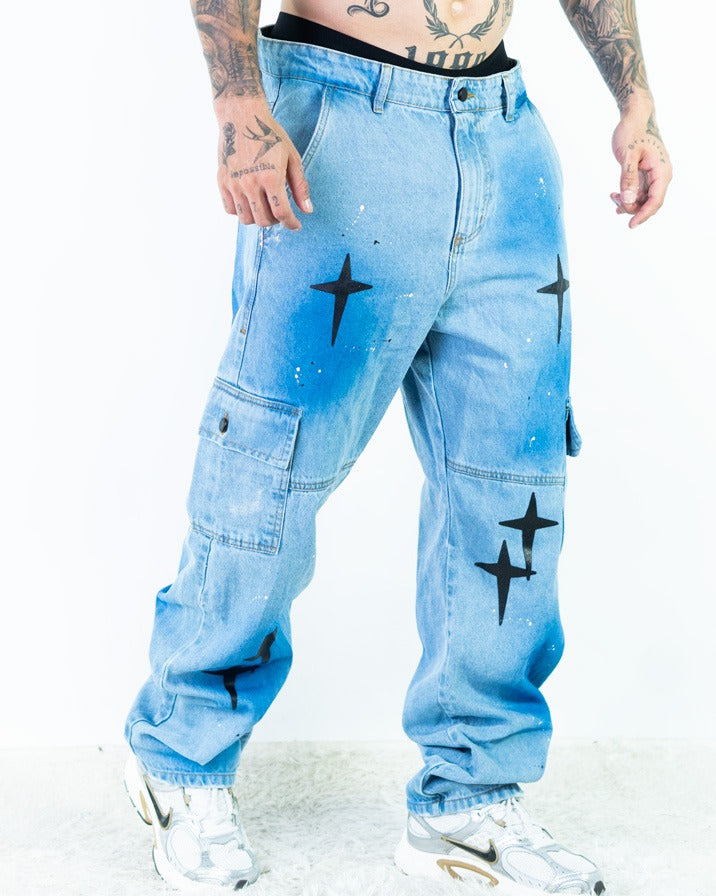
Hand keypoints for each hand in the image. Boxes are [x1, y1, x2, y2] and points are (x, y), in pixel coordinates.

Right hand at [215, 98, 312, 230]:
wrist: (241, 116)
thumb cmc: (269, 135)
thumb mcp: (292, 157)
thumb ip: (300, 186)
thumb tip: (307, 210)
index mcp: (271, 177)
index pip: (281, 213)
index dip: (291, 223)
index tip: (295, 225)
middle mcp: (250, 183)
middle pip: (263, 220)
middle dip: (275, 221)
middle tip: (279, 212)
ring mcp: (234, 183)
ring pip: (245, 218)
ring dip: (257, 218)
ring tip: (263, 207)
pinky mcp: (222, 181)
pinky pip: (230, 209)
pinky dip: (240, 211)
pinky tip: (248, 201)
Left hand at [610, 104, 671, 228]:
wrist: (635, 117)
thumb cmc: (632, 132)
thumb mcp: (628, 155)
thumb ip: (628, 178)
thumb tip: (628, 200)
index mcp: (661, 170)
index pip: (656, 200)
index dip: (643, 214)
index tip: (630, 225)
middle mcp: (661, 175)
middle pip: (649, 203)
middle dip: (632, 207)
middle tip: (614, 200)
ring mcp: (653, 176)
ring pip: (643, 199)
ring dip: (627, 202)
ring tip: (612, 195)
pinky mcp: (645, 175)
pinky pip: (639, 192)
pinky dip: (627, 197)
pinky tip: (615, 198)